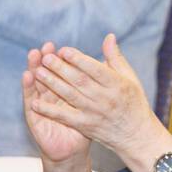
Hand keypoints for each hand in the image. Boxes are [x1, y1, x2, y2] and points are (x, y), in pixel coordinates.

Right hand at [23, 43, 89, 165]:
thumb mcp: (92, 104)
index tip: (62, 47)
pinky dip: (28, 88)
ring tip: (34, 54)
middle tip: (47, 46)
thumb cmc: (84, 126)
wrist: (72, 152)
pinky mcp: (35, 117)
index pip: (63, 72)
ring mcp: (42, 105)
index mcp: (66, 90)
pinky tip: (27, 76)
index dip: (62, 60)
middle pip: (48, 74)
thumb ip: (96, 84)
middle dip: (47, 59)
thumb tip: (104, 64)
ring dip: (34, 67)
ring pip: (37, 83)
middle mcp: (52, 95)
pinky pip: (31, 101)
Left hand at [27, 33, 161, 161]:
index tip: (64, 50)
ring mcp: (94, 113)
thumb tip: (108, 37)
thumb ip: (116, 58)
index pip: (95, 69)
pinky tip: (36, 103)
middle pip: (80, 81)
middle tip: (45, 58)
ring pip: (70, 96)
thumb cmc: (133, 102)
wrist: (135, 135)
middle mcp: (105, 98)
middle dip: (61, 68)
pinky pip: (65, 117)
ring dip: (53, 84)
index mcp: (117, 84)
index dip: (78, 59)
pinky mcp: (86, 126)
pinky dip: (50, 111)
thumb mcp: (130, 78)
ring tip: (38, 72)